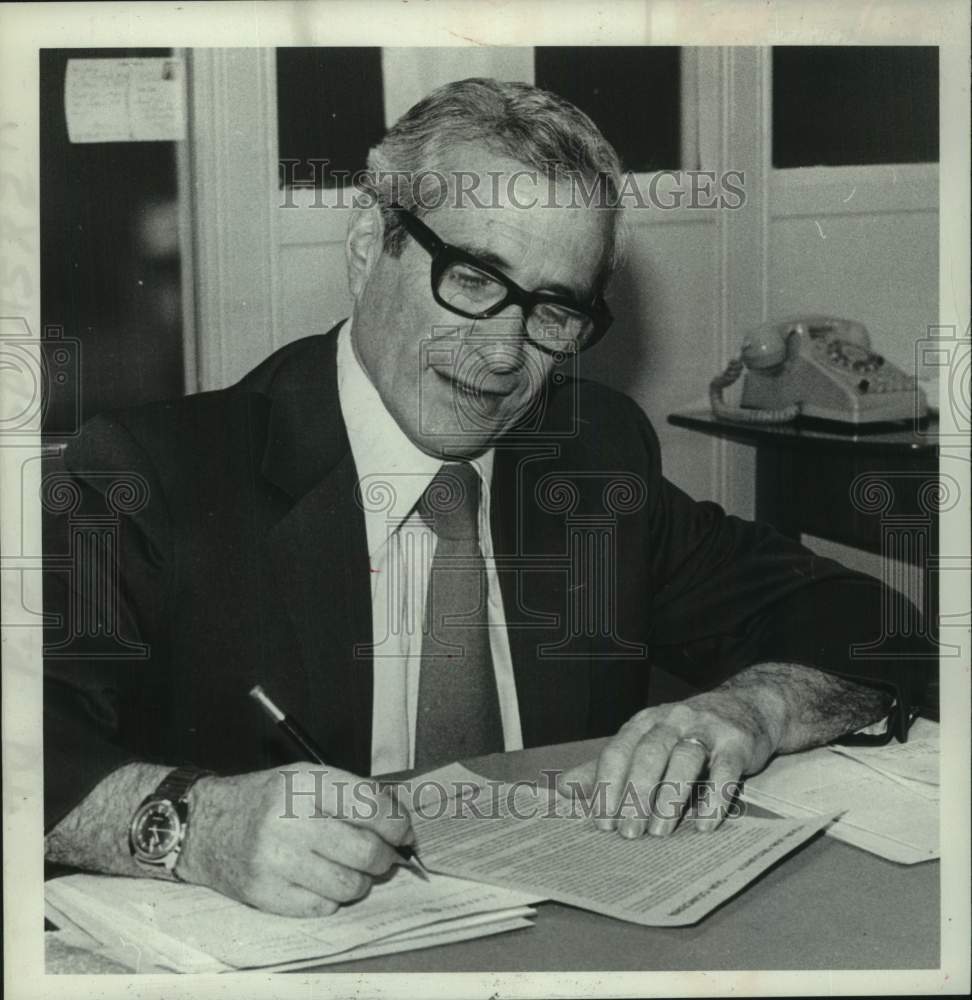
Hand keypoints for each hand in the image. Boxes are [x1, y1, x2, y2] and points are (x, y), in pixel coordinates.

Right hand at [177, 763, 413, 916]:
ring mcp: (275, 860)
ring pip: (348, 885)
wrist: (204, 824)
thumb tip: (398, 821)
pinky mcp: (264, 894)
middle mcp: (289, 820)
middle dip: (386, 858)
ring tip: (352, 870)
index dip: (397, 824)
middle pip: (365, 851)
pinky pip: (322, 907)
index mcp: (304, 783)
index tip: (404, 833)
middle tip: (385, 857)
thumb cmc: (266, 799)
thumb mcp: (305, 777)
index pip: (369, 806)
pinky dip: (332, 899)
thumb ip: (351, 794)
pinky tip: (322, 882)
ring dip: (361, 881)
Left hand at [558, 685, 785, 837]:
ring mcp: (706, 729)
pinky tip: (704, 825)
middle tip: (628, 833)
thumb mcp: (645, 742)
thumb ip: (609, 766)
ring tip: (660, 834)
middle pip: (648, 754)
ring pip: (684, 760)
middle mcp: (672, 720)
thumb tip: (563, 787)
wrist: (746, 708)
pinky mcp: (737, 743)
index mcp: (644, 722)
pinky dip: (714, 799)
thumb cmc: (686, 733)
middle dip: (635, 794)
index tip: (602, 822)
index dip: (607, 785)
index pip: (618, 750)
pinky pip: (725, 771)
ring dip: (669, 799)